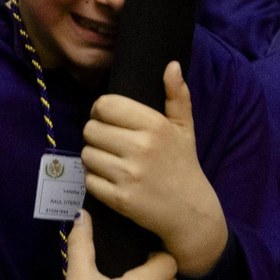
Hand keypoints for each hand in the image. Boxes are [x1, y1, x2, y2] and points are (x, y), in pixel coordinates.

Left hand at [82, 62, 228, 276]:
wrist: (192, 214)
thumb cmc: (184, 166)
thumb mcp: (185, 129)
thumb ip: (177, 96)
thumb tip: (172, 65)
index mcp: (155, 125)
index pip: (105, 105)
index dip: (101, 111)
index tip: (108, 119)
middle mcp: (141, 148)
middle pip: (90, 129)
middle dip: (96, 135)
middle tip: (109, 143)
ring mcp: (129, 175)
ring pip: (86, 154)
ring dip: (93, 157)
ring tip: (110, 161)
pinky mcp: (120, 199)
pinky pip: (89, 180)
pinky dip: (95, 180)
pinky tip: (110, 180)